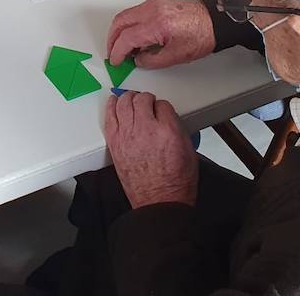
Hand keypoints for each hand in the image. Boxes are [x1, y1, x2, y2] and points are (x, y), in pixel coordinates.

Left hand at [105, 91, 197, 208]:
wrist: (159, 202)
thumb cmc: (176, 182)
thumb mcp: (189, 151)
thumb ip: (177, 129)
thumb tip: (168, 119)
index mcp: (168, 131)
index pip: (163, 104)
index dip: (162, 106)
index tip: (161, 110)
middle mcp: (146, 129)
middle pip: (141, 100)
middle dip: (146, 98)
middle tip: (147, 102)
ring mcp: (128, 135)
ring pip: (124, 103)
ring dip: (128, 98)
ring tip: (130, 98)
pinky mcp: (115, 143)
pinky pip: (110, 117)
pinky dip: (111, 106)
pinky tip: (113, 102)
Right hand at [107, 0, 214, 68]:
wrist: (214, 20)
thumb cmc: (201, 35)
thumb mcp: (176, 56)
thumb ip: (152, 60)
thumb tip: (138, 60)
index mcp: (157, 24)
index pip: (127, 37)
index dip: (117, 51)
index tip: (115, 61)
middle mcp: (151, 10)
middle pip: (119, 22)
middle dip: (112, 40)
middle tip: (112, 53)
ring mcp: (152, 4)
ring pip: (124, 16)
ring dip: (118, 31)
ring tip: (121, 47)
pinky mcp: (155, 3)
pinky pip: (133, 12)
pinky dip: (127, 25)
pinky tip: (132, 37)